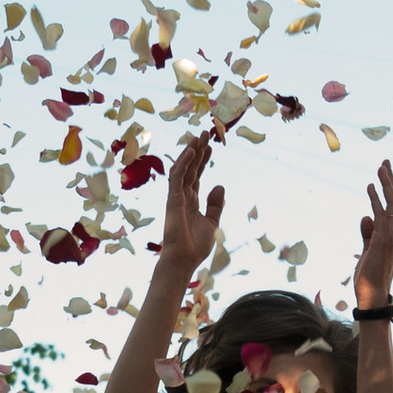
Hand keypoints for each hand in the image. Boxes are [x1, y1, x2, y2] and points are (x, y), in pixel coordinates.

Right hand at [160, 132, 224, 274]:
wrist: (184, 260)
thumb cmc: (196, 246)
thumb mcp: (212, 223)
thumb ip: (215, 205)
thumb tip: (219, 185)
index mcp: (191, 201)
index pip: (197, 175)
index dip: (203, 160)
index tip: (210, 146)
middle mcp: (182, 196)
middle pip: (190, 168)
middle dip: (198, 150)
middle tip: (205, 132)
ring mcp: (176, 196)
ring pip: (183, 168)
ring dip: (190, 151)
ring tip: (199, 136)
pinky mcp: (172, 198)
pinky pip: (177, 175)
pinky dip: (184, 162)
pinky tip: (192, 150)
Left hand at [353, 156, 392, 314]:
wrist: (372, 297)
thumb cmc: (369, 278)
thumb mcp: (367, 251)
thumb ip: (367, 234)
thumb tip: (366, 216)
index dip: (389, 190)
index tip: (383, 174)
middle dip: (390, 181)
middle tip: (384, 162)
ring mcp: (392, 238)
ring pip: (392, 205)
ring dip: (386, 185)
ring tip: (380, 168)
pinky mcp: (383, 242)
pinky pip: (381, 215)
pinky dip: (377, 200)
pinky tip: (371, 187)